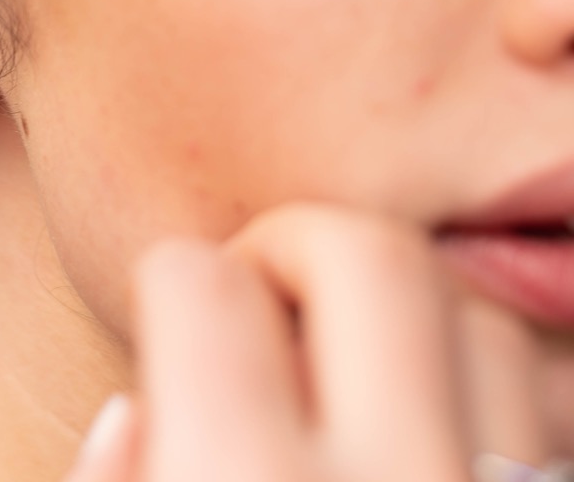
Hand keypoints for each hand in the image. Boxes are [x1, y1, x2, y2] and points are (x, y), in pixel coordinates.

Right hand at [64, 201, 551, 481]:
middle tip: (265, 301)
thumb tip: (140, 408)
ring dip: (408, 314)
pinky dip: (488, 385)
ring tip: (353, 368)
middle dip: (295, 245)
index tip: (177, 302)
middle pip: (363, 254)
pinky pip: (550, 401)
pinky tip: (435, 428)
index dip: (176, 279)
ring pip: (478, 312)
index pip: (202, 288)